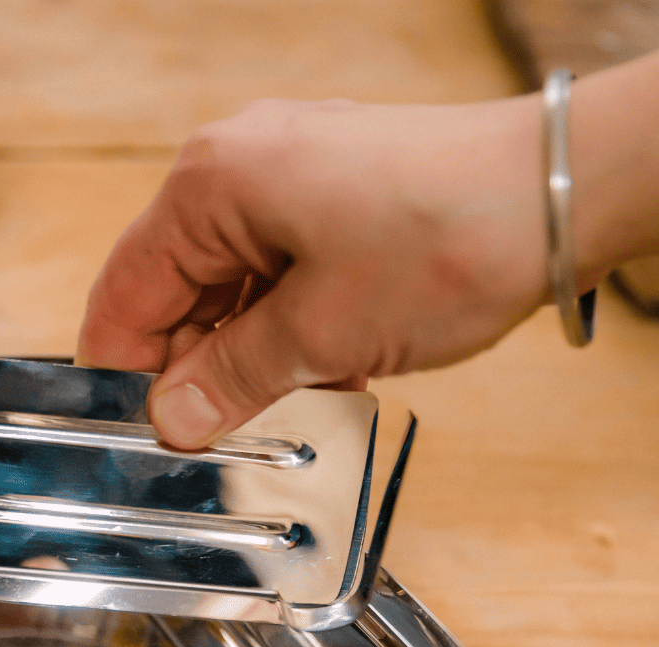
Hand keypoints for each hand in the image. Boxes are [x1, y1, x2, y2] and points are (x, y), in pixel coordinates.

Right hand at [76, 94, 547, 447]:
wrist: (563, 193)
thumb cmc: (450, 237)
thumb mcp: (319, 332)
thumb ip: (229, 379)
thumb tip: (170, 420)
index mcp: (211, 186)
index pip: (125, 293)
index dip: (124, 373)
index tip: (138, 433)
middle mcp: (238, 169)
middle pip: (174, 293)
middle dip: (195, 369)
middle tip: (220, 435)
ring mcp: (286, 178)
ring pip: (228, 291)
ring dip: (247, 355)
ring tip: (290, 398)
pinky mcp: (328, 197)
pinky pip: (275, 277)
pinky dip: (285, 329)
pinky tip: (321, 366)